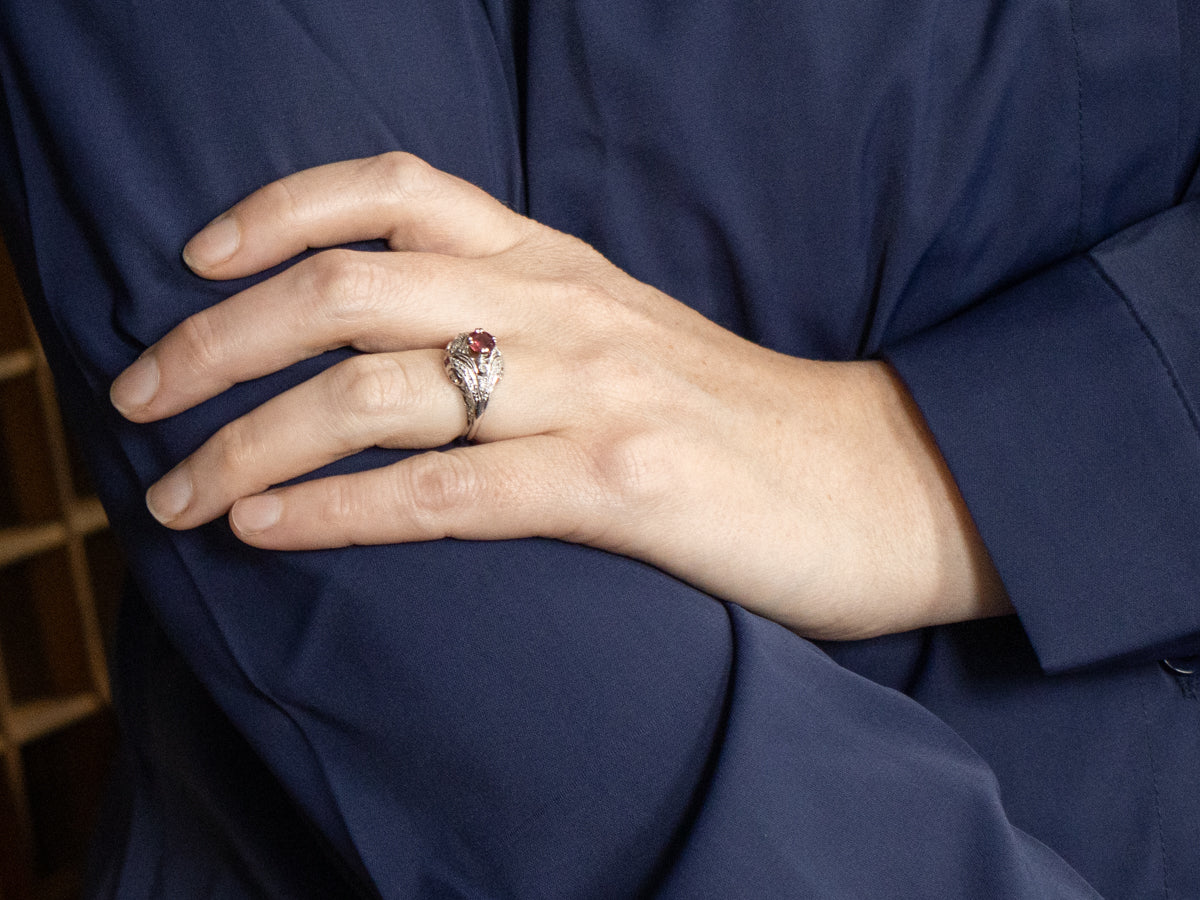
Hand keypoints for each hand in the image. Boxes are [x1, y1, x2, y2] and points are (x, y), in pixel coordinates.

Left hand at [110, 152, 1008, 639]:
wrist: (880, 480)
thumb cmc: (738, 419)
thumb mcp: (622, 338)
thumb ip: (521, 321)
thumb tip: (400, 348)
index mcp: (561, 264)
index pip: (398, 191)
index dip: (278, 210)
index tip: (199, 260)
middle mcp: (564, 308)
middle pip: (347, 291)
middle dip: (216, 339)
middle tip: (140, 394)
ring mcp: (592, 393)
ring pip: (374, 396)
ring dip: (248, 444)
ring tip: (176, 494)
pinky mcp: (621, 489)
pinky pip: (442, 494)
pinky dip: (336, 512)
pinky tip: (268, 531)